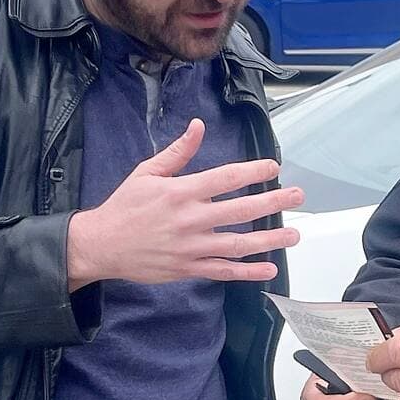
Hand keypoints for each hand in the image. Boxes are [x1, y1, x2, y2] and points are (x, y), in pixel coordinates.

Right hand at [66, 119, 302, 289]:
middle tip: (297, 195)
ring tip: (294, 234)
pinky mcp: (188, 269)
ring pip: (238, 245)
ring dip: (270, 239)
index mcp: (181, 192)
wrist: (102, 245)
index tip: (273, 167)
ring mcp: (191, 247)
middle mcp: (190, 220)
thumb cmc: (124, 206)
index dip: (253, 172)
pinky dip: (248, 272)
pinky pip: (223, 271)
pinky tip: (270, 269)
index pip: (226, 178)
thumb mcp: (147, 172)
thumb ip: (178, 152)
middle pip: (241, 210)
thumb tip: (198, 126)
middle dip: (273, 202)